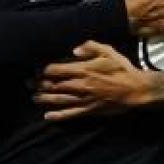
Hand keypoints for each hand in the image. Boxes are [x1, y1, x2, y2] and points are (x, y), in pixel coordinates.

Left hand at [34, 42, 152, 120]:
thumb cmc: (122, 69)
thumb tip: (74, 49)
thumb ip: (90, 47)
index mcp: (83, 70)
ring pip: (59, 100)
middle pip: (53, 85)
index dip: (43, 69)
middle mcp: (80, 85)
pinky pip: (70, 114)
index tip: (36, 69)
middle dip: (38, 84)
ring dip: (44, 99)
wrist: (136, 90)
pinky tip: (48, 116)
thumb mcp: (108, 52)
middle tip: (28, 83)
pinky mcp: (89, 110)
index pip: (56, 70)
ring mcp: (84, 99)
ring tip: (33, 97)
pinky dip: (58, 116)